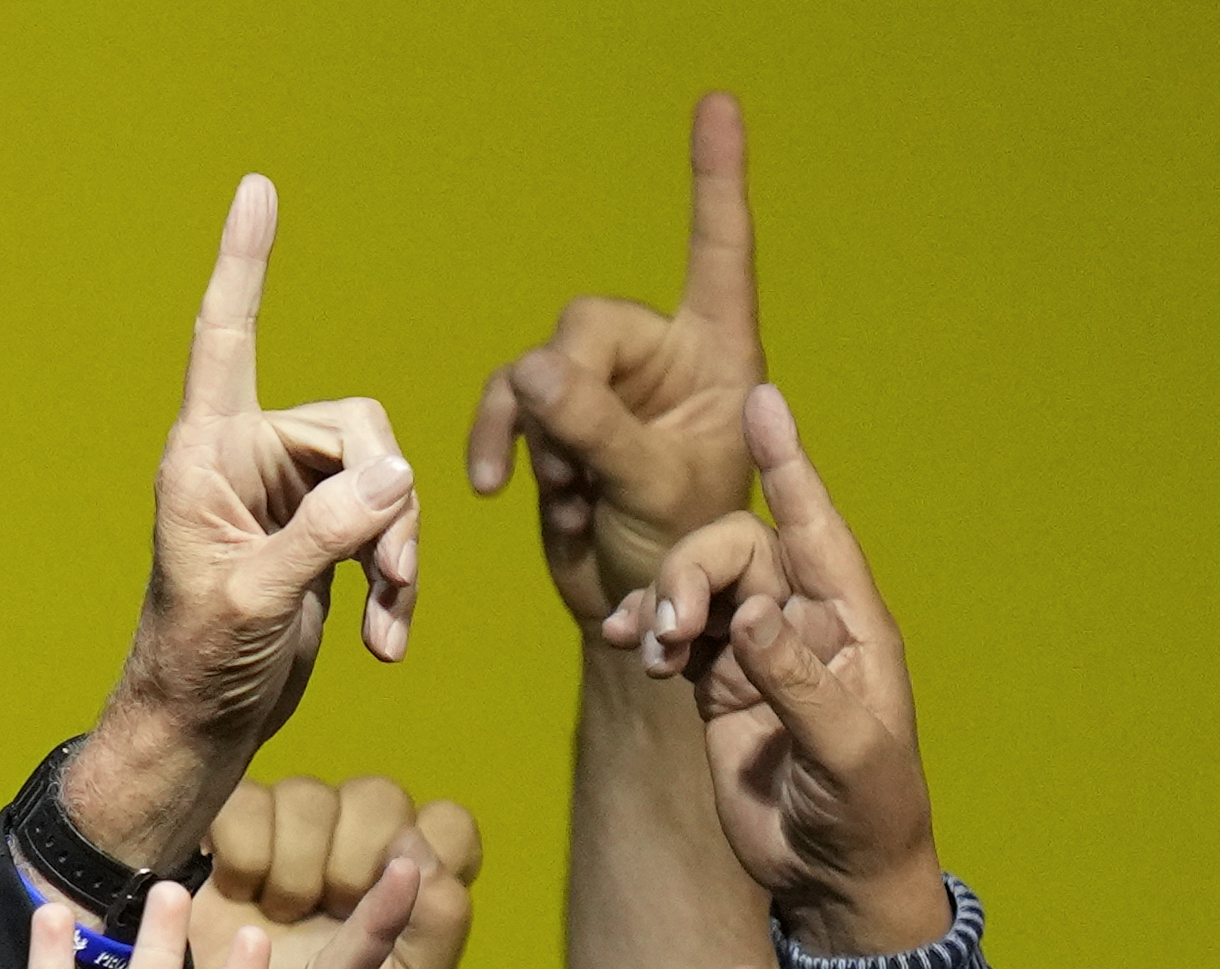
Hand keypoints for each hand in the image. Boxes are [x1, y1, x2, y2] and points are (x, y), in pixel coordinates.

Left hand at [64, 179, 420, 866]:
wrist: (200, 731)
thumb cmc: (196, 666)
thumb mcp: (256, 600)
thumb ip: (324, 537)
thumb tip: (396, 482)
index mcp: (207, 456)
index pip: (227, 337)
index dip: (244, 263)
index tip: (256, 189)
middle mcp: (248, 464)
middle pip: (356, 428)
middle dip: (386, 499)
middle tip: (391, 574)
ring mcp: (288, 502)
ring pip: (383, 482)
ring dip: (398, 552)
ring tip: (388, 618)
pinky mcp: (320, 543)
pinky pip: (385, 530)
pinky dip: (395, 586)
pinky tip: (385, 642)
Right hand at [195, 772, 483, 968]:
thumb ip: (441, 927)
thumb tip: (417, 851)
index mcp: (413, 874)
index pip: (448, 824)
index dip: (425, 861)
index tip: (392, 902)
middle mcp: (360, 832)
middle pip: (381, 798)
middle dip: (352, 868)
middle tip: (327, 915)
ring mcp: (292, 820)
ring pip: (311, 797)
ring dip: (293, 874)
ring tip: (277, 913)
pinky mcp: (231, 815)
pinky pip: (248, 804)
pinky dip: (244, 860)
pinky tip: (238, 891)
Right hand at [471, 92, 761, 620]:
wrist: (636, 614)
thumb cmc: (682, 554)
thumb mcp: (654, 487)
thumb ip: (597, 426)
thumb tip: (531, 374)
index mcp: (720, 354)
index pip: (718, 247)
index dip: (715, 176)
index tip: (718, 103)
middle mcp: (662, 358)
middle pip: (588, 326)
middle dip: (566, 394)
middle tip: (566, 462)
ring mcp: (605, 390)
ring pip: (538, 369)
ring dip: (534, 434)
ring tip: (562, 493)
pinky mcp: (555, 423)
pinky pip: (509, 405)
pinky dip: (500, 442)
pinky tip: (503, 489)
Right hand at [615, 388, 942, 953]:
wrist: (831, 878)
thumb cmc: (864, 815)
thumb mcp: (845, 752)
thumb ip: (798, 680)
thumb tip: (752, 617)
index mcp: (851, 623)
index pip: (818, 527)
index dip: (791, 464)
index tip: (761, 401)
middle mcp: (803, 621)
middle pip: (736, 547)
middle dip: (692, 569)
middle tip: (669, 627)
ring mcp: (756, 651)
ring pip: (697, 585)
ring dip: (663, 601)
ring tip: (652, 651)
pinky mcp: (718, 684)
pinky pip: (672, 631)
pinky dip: (645, 630)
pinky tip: (629, 648)